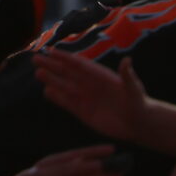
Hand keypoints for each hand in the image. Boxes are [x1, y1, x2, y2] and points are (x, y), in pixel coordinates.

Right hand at [32, 52, 149, 140]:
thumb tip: (127, 60)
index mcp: (102, 77)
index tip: (51, 51)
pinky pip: (68, 103)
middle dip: (52, 66)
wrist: (140, 124)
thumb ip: (127, 76)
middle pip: (68, 73)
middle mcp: (92, 85)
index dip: (66, 58)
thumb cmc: (140, 104)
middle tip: (36, 59)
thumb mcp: (133, 90)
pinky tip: (47, 91)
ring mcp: (87, 98)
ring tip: (38, 73)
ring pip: (65, 87)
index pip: (80, 64)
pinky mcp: (84, 112)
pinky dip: (58, 97)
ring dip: (52, 80)